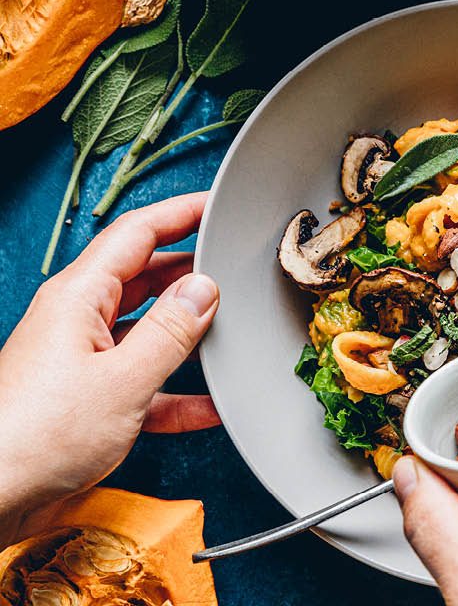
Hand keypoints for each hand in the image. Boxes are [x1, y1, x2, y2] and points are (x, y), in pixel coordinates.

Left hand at [0, 193, 220, 544]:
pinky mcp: (88, 400)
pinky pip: (144, 384)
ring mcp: (82, 360)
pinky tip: (212, 406)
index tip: (217, 205)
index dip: (180, 214)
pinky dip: (179, 392)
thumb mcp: (123, 379)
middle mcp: (77, 321)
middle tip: (236, 268)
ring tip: (232, 332)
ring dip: (188, 334)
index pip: (136, 234)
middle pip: (144, 278)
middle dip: (191, 272)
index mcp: (77, 298)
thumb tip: (205, 290)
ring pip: (146, 330)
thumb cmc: (37, 436)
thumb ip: (171, 332)